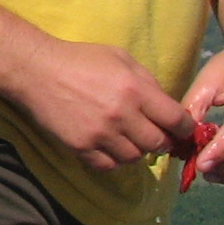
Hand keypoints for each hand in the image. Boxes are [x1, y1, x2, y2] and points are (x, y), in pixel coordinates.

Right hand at [7, 37, 194, 172]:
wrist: (37, 71)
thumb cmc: (81, 60)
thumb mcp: (121, 58)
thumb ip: (147, 81)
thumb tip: (165, 106)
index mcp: (136, 89)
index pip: (176, 119)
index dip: (185, 127)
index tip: (182, 128)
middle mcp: (122, 115)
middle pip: (158, 143)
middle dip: (163, 140)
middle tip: (156, 134)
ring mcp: (101, 134)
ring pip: (135, 157)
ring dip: (137, 150)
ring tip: (129, 138)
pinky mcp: (81, 147)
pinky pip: (109, 165)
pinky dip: (114, 159)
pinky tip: (110, 146)